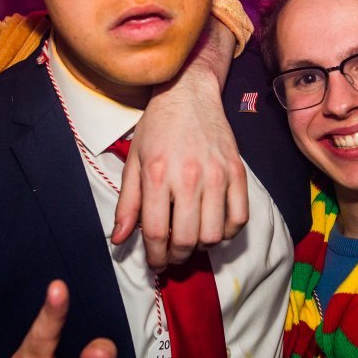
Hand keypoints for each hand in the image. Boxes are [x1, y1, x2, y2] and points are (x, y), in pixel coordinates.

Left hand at [112, 19, 247, 268]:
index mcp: (158, 175)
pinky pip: (239, 218)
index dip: (154, 256)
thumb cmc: (157, 128)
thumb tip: (118, 239)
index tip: (155, 263)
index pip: (156, 232)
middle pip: (186, 239)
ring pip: (214, 234)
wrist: (189, 94)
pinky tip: (214, 226)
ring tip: (192, 238)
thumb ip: (127, 203)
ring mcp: (217, 175)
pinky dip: (227, 231)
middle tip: (172, 253)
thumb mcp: (134, 162)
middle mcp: (189, 177)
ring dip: (201, 246)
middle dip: (177, 256)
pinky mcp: (237, 172)